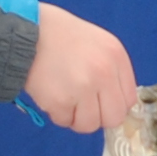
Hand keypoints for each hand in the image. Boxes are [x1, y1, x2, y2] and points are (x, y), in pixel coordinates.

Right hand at [23, 3, 135, 131]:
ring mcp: (82, 88)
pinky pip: (64, 121)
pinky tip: (51, 95)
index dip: (113, 105)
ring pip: (89, 125)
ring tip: (65, 99)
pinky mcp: (60, 101)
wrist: (28, 31)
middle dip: (98, 117)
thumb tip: (114, 103)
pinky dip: (57, 113)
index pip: (128, 100)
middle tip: (83, 106)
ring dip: (76, 117)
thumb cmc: (62, 36)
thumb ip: (111, 71)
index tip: (101, 103)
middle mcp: (104, 72)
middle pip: (113, 118)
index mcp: (116, 56)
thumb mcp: (98, 43)